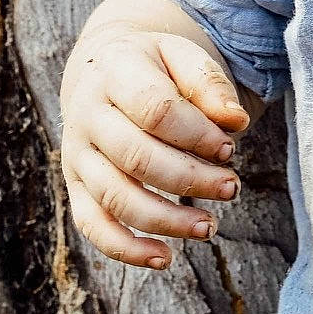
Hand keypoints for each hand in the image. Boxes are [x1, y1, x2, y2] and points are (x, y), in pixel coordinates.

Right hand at [59, 25, 249, 268]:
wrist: (103, 69)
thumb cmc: (154, 66)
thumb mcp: (182, 55)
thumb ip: (209, 82)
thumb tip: (236, 121)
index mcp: (112, 72)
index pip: (154, 110)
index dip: (197, 135)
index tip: (229, 149)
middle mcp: (87, 115)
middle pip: (137, 157)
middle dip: (190, 179)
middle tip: (231, 187)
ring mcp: (77, 154)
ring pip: (116, 197)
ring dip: (166, 219)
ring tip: (209, 227)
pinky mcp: (76, 186)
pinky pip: (92, 225)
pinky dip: (125, 249)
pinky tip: (164, 258)